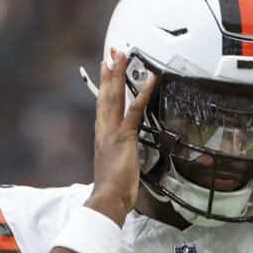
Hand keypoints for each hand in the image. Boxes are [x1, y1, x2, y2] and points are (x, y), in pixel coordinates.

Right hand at [86, 49, 155, 226]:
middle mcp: (104, 130)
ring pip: (115, 97)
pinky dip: (142, 93)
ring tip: (123, 56)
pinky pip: (134, 110)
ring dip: (120, 75)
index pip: (102, 104)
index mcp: (102, 135)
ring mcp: (112, 132)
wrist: (107, 198)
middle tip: (113, 53)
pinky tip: (150, 79)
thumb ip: (119, 153)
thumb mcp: (115, 165)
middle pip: (105, 95)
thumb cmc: (113, 188)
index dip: (104, 85)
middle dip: (110, 72)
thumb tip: (125, 152)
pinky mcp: (124, 137)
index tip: (105, 68)